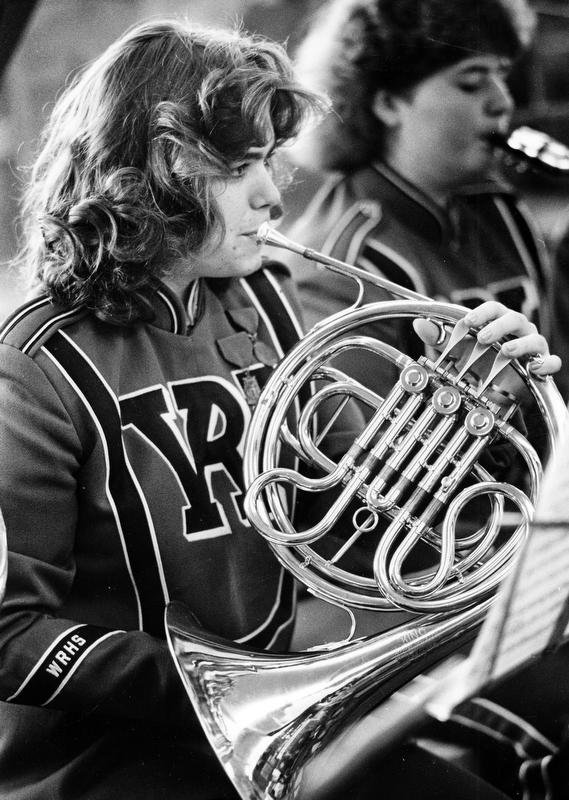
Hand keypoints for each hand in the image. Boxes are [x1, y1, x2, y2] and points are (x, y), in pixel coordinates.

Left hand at [414, 301, 560, 377]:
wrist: (494, 390)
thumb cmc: (478, 362)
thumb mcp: (456, 351)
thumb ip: (440, 338)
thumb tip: (419, 325)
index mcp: (498, 322)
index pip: (494, 308)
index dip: (482, 313)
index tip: (468, 321)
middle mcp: (517, 331)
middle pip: (514, 319)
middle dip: (499, 326)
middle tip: (482, 337)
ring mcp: (532, 348)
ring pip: (534, 338)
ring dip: (521, 344)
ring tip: (506, 352)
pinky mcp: (542, 367)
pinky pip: (552, 362)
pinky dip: (547, 364)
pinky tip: (535, 369)